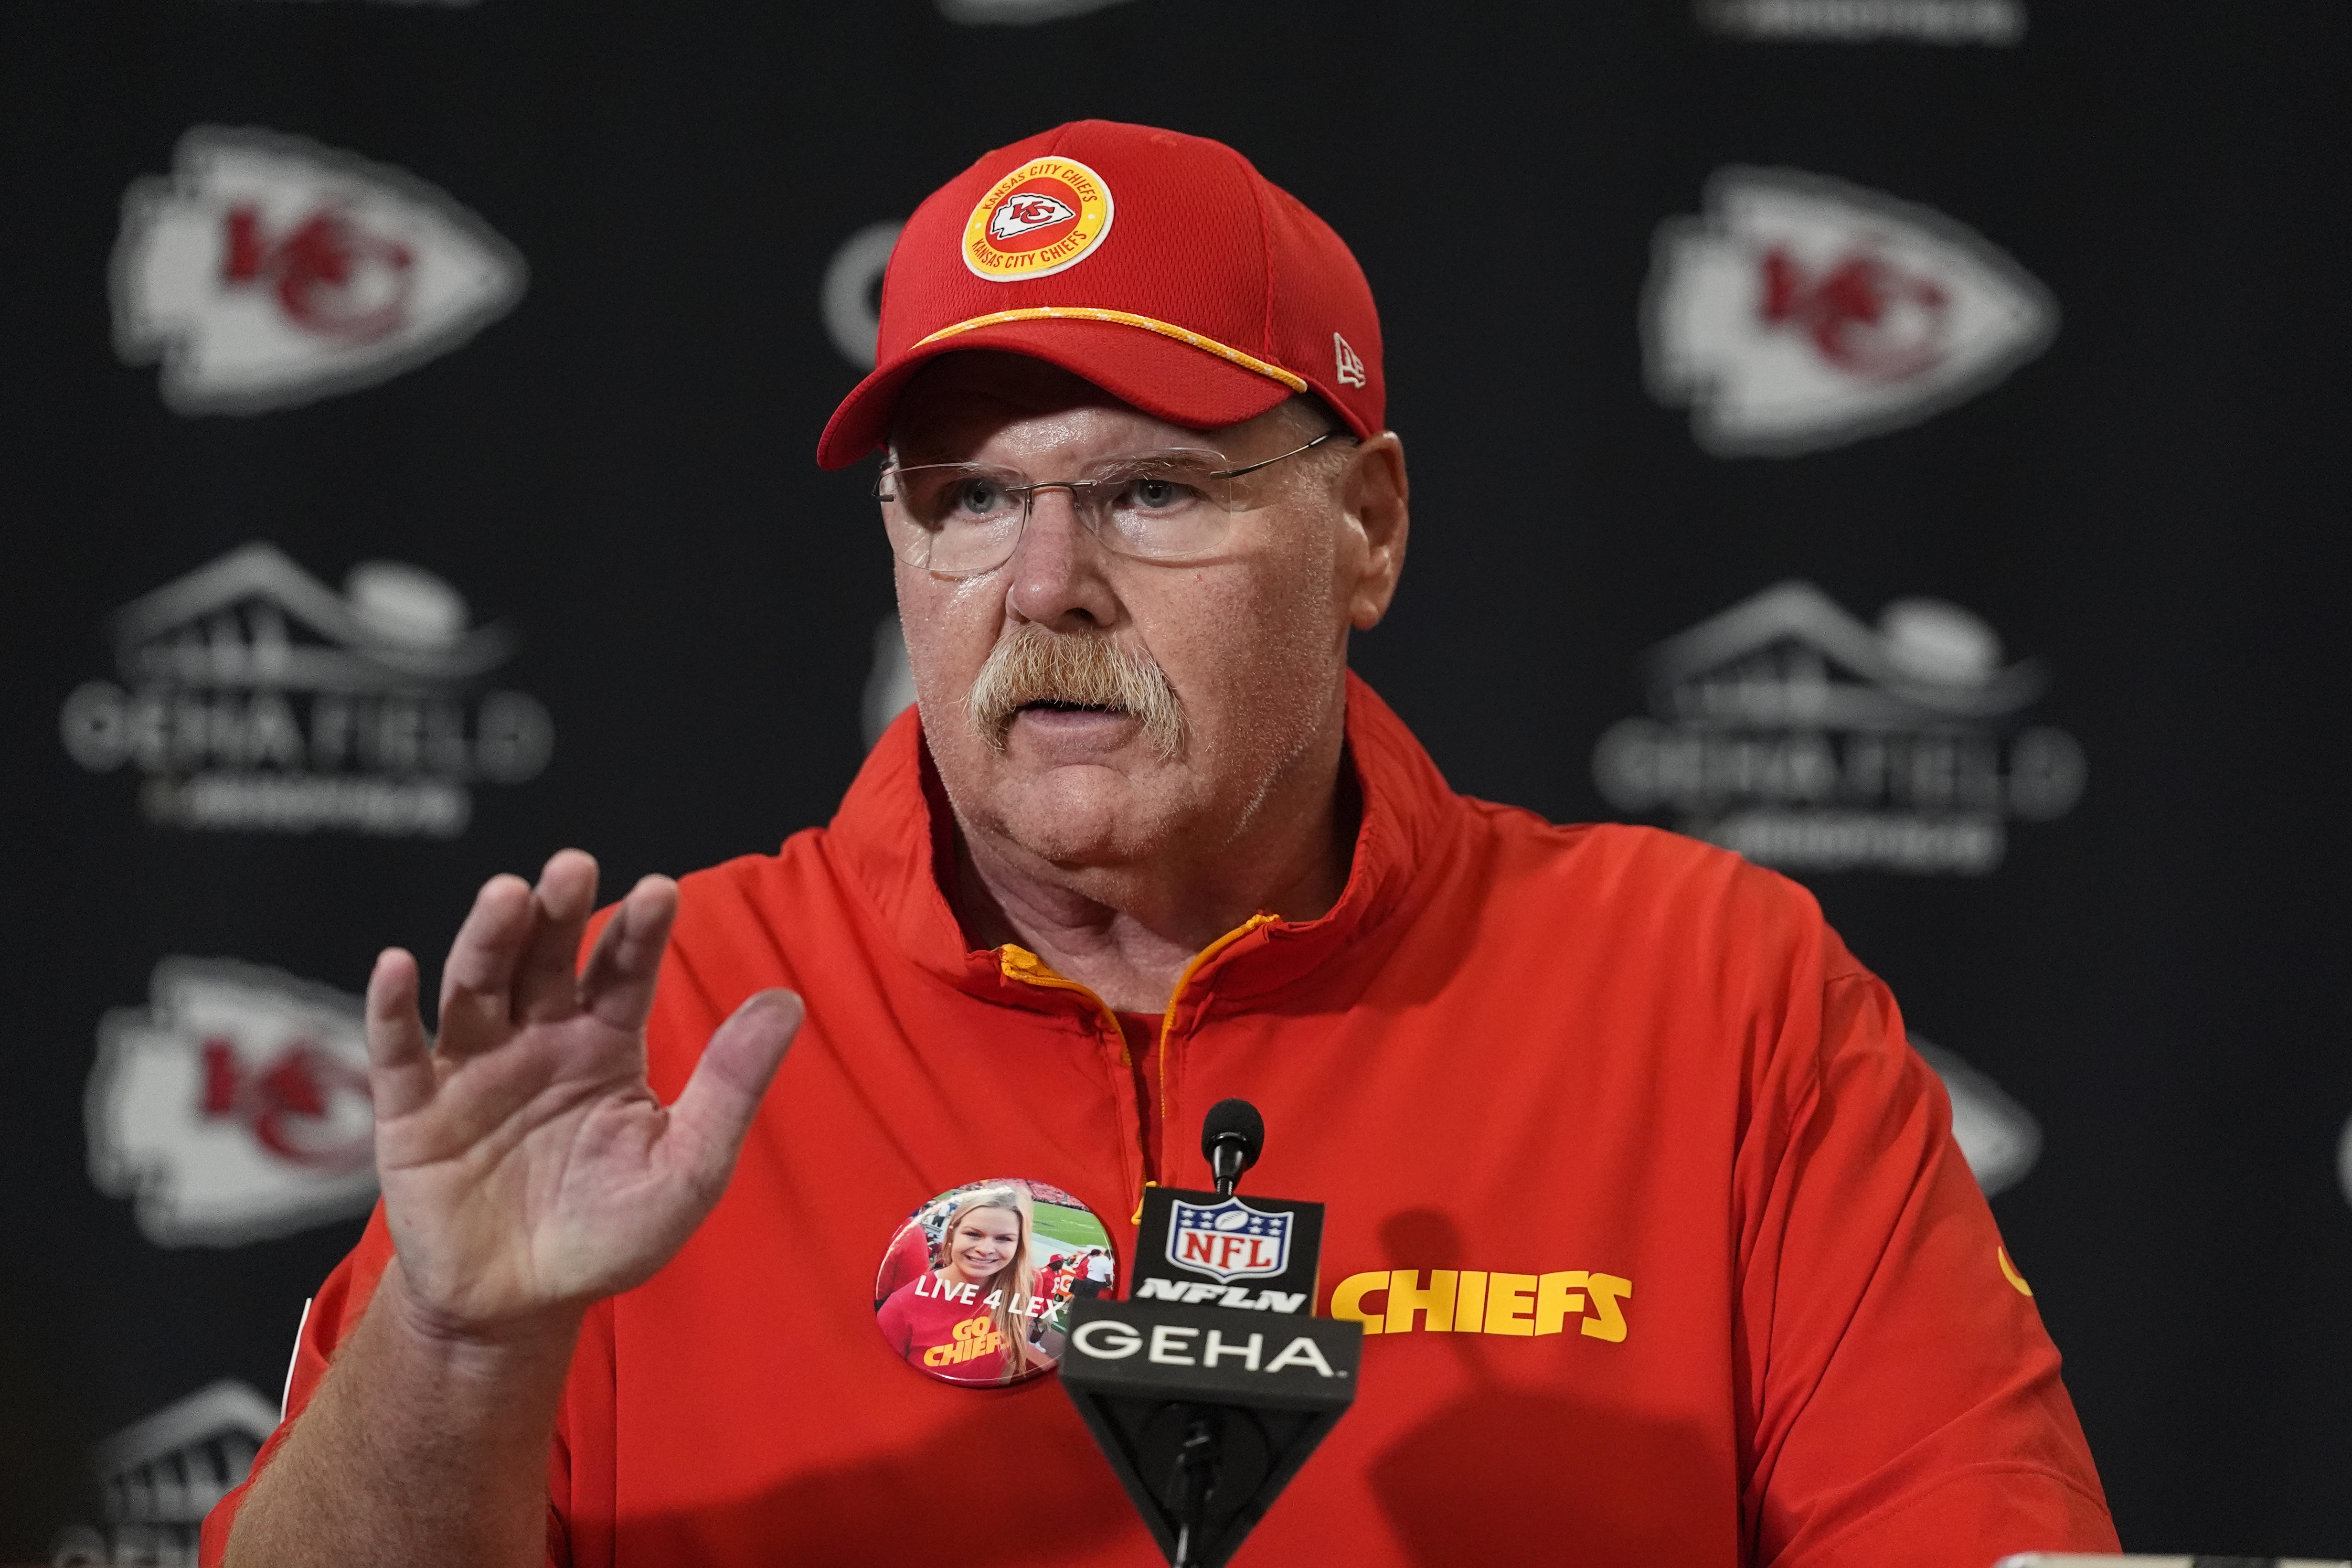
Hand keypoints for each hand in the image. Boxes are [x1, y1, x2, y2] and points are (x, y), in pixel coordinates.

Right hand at [364, 850, 800, 1338]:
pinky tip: (396, 965)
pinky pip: (399, 1051)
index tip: (661, 892)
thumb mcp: (688, 1170)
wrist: (522, 1305)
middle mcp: (537, 1038)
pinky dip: (391, 1007)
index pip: (624, 970)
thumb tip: (786, 1002)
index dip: (639, 931)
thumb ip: (730, 1088)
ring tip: (506, 895)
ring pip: (476, 986)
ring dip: (487, 937)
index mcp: (605, 1043)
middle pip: (546, 958)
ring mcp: (472, 1067)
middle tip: (573, 868)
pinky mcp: (413, 1110)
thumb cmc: (609, 1233)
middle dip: (558, 911)